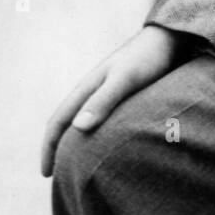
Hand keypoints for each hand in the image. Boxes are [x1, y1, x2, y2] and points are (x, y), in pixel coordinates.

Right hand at [40, 24, 192, 176]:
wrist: (169, 38)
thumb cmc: (148, 58)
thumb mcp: (125, 79)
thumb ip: (104, 100)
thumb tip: (77, 128)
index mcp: (86, 88)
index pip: (57, 121)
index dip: (48, 148)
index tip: (45, 174)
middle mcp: (92, 90)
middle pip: (65, 123)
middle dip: (57, 149)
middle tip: (57, 177)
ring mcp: (106, 91)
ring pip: (81, 122)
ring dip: (75, 143)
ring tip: (77, 167)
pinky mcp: (122, 94)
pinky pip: (99, 119)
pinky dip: (93, 136)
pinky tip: (104, 147)